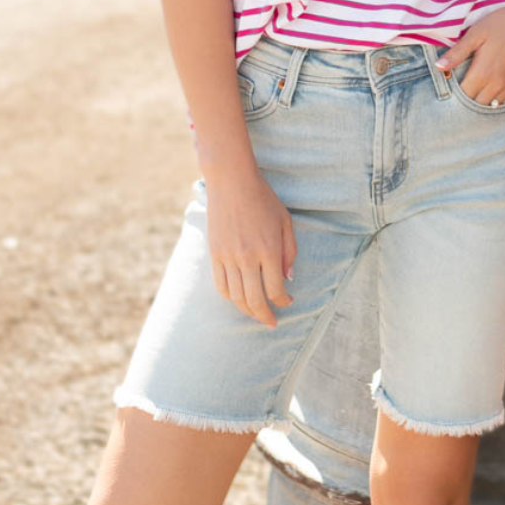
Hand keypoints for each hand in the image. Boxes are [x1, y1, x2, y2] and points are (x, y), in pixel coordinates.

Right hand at [205, 166, 296, 327]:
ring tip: (256, 313)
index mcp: (269, 250)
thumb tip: (288, 279)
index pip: (276, 290)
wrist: (232, 181)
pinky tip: (238, 299)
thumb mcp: (285, 222)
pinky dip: (230, 297)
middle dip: (265, 316)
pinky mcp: (214, 254)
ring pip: (236, 297)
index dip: (283, 301)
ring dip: (247, 310)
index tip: (288, 301)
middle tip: (271, 322)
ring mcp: (228, 257)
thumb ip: (290, 252)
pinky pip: (220, 285)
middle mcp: (247, 258)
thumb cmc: (263, 199)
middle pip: (255, 300)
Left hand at [436, 0, 504, 103]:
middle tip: (457, 87)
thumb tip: (439, 67)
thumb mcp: (477, 33)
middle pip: (474, 104)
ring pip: (489, 105)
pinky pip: (503, 101)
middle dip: (464, 99)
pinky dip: (494, 99)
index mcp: (483, 73)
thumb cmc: (504, 22)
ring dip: (479, 100)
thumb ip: (457, 52)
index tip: (446, 84)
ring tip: (472, 89)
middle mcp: (497, 85)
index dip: (452, 93)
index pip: (462, 95)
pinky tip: (488, 88)